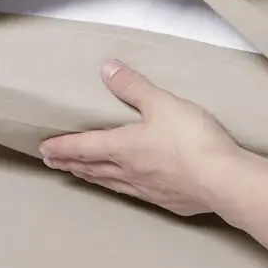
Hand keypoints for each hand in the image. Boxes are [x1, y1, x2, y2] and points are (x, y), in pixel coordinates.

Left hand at [40, 59, 241, 215]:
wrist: (223, 179)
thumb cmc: (191, 138)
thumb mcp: (161, 103)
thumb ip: (133, 85)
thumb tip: (107, 67)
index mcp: (124, 146)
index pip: (84, 146)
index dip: (63, 146)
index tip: (44, 149)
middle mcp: (129, 170)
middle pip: (92, 167)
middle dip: (70, 163)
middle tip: (53, 163)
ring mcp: (146, 189)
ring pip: (109, 183)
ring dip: (90, 177)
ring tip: (78, 175)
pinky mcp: (165, 200)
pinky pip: (131, 194)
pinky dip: (117, 189)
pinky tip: (124, 190)